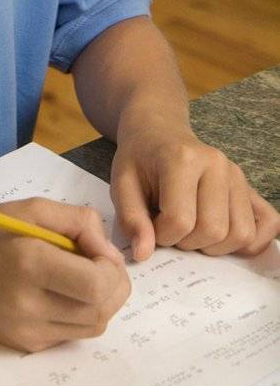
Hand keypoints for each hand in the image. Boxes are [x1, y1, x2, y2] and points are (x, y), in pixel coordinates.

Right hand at [0, 199, 128, 352]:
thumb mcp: (31, 209)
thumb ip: (78, 222)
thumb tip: (108, 252)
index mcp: (29, 263)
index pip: (97, 284)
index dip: (112, 268)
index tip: (97, 250)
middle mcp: (29, 305)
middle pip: (102, 310)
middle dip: (113, 285)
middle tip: (97, 263)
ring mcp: (27, 331)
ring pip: (93, 327)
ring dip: (99, 302)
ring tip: (79, 277)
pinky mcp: (25, 345)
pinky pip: (70, 334)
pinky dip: (77, 314)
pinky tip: (58, 293)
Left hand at [111, 125, 279, 260]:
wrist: (158, 131)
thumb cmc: (139, 158)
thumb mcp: (122, 183)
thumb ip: (131, 218)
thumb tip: (144, 254)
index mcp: (183, 159)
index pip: (180, 221)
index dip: (162, 236)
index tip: (151, 226)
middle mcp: (218, 164)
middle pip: (214, 231)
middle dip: (188, 243)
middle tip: (170, 229)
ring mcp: (238, 176)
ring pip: (241, 234)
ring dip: (214, 246)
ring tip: (192, 230)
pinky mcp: (251, 187)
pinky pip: (269, 224)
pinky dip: (251, 241)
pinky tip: (224, 238)